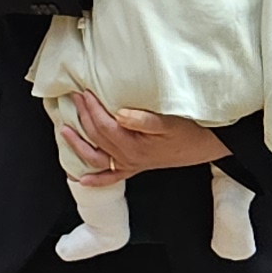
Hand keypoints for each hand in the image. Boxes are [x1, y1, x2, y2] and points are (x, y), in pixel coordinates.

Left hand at [59, 93, 225, 178]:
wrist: (207, 146)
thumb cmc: (191, 132)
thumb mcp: (170, 122)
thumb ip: (143, 120)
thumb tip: (119, 115)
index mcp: (134, 146)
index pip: (104, 126)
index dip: (92, 109)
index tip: (84, 92)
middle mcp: (129, 158)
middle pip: (98, 137)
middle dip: (83, 117)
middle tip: (75, 98)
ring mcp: (131, 164)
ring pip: (97, 157)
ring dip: (78, 145)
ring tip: (64, 132)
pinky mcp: (137, 167)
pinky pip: (112, 177)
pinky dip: (96, 180)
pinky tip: (82, 180)